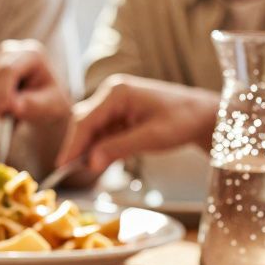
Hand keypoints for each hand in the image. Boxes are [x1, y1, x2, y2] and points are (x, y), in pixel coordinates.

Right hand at [0, 39, 70, 123]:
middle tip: (1, 118)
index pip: (8, 68)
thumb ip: (34, 105)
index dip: (2, 90)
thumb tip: (13, 106)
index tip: (3, 110)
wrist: (42, 103)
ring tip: (5, 114)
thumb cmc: (49, 102)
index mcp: (32, 54)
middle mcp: (11, 50)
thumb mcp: (50, 106)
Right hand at [57, 75, 218, 172]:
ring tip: (91, 168)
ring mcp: (115, 101)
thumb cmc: (182, 121)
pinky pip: (103, 130)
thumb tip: (90, 163)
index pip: (86, 120)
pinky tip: (103, 160)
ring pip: (92, 128)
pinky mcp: (120, 112)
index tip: (62, 166)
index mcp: (118, 91)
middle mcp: (112, 92)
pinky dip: (101, 146)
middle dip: (79, 147)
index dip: (73, 145)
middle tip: (70, 172)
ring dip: (90, 148)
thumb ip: (118, 148)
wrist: (202, 115)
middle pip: (84, 122)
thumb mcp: (151, 138)